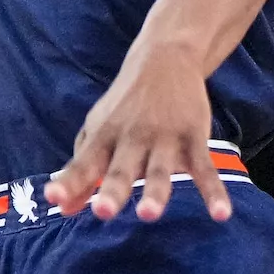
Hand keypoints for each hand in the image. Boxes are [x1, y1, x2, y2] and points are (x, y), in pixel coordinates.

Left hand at [43, 41, 231, 223]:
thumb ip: (81, 169)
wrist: (165, 58)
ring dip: (155, 192)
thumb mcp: (97, 130)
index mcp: (104, 136)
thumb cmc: (125, 105)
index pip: (83, 163)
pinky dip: (214, 192)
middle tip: (103, 211)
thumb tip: (62, 210)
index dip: (69, 181)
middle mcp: (132, 138)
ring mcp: (165, 138)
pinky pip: (205, 169)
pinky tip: (221, 215)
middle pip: (121, 169)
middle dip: (112, 189)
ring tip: (149, 214)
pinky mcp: (194, 137)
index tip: (52, 198)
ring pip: (160, 169)